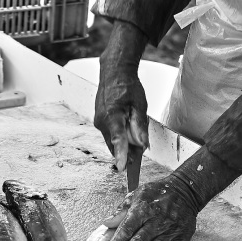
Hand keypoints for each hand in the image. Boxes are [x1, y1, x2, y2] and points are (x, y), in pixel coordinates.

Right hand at [94, 20, 148, 171]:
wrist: (113, 73)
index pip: (118, 141)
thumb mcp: (139, 106)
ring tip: (135, 137)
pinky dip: (118, 137)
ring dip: (123, 144)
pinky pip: (110, 135)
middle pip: (115, 145)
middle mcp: (102, 121)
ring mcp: (98, 122)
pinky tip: (127, 130)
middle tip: (139, 156)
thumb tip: (143, 145)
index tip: (122, 168)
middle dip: (126, 152)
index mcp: (113, 117)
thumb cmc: (128, 87)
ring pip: (112, 141)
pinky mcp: (99, 121)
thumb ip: (140, 127)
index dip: (121, 156)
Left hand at [101, 175, 197, 240]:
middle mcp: (155, 220)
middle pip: (139, 240)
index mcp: (142, 210)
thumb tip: (106, 222)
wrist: (186, 189)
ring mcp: (170, 228)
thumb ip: (122, 210)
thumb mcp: (137, 195)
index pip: (126, 229)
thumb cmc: (157, 193)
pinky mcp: (183, 235)